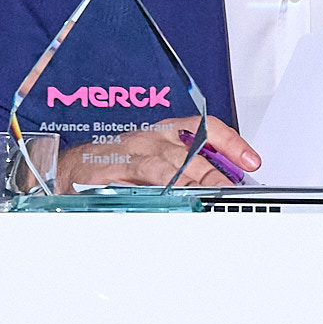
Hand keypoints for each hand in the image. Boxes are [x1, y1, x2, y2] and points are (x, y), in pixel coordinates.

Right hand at [58, 116, 249, 191]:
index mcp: (167, 132)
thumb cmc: (116, 164)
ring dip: (195, 181)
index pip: (206, 128)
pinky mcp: (117, 168)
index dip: (232, 143)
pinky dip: (162, 185)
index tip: (251, 160)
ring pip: (172, 163)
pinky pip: (144, 175)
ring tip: (211, 194)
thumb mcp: (156, 160)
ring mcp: (135, 151)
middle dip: (215, 172)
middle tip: (231, 189)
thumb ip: (187, 169)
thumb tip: (221, 184)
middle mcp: (154, 137)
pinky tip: (175, 195)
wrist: (72, 167)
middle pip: (194, 151)